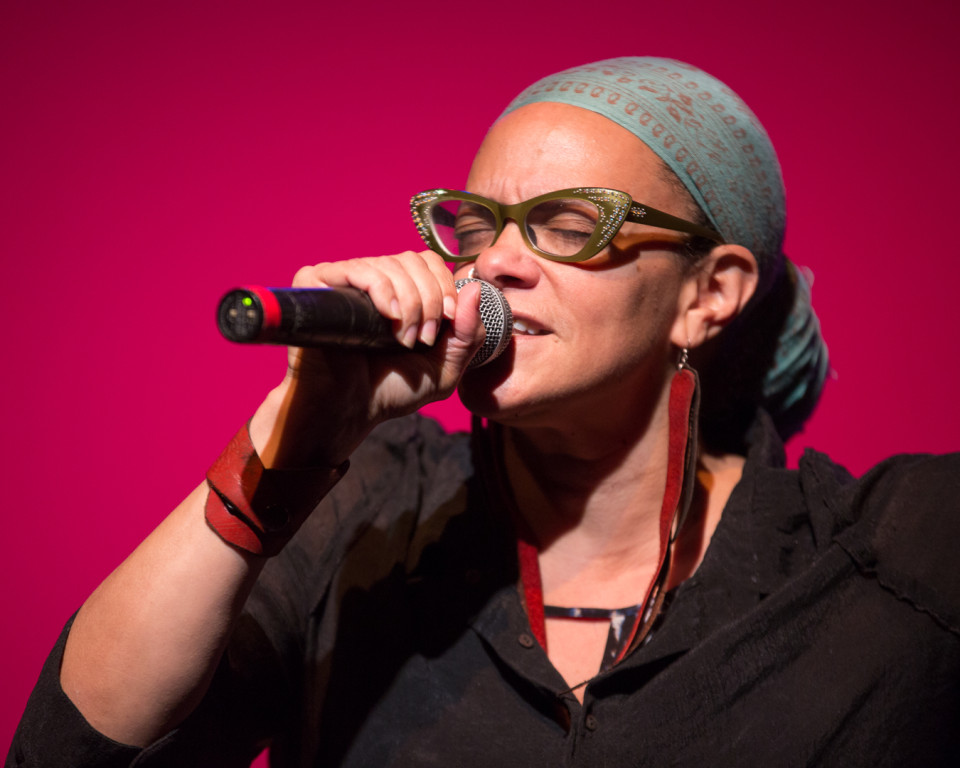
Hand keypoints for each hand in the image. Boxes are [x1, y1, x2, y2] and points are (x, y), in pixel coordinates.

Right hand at [251, 250, 485, 467]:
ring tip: (402, 340)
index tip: (448, 324)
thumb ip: (469, 333)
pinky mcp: (317, 285)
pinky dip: (380, 289)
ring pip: (389, 265)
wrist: (349, 410)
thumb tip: (475, 289)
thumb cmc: (392, 391)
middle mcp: (373, 280)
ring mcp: (344, 280)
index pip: (429, 262)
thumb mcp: (445, 367)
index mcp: (400, 292)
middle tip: (423, 339)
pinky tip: (386, 316)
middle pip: (413, 260)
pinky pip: (355, 268)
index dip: (444, 287)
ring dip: (408, 304)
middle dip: (429, 300)